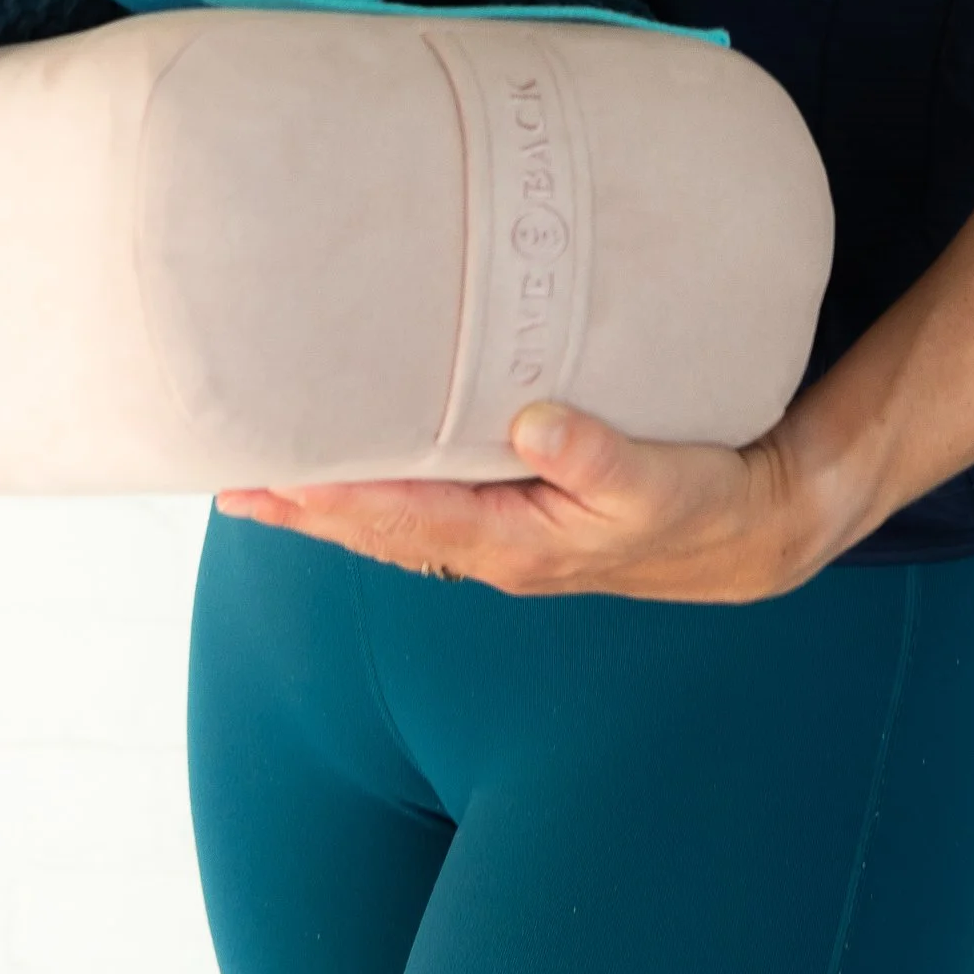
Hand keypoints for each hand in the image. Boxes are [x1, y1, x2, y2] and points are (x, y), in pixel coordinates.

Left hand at [213, 402, 848, 602]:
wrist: (745, 535)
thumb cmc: (700, 504)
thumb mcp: (660, 481)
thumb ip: (598, 454)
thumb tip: (533, 423)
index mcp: (516, 543)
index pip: (400, 521)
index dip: (330, 498)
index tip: (264, 478)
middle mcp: (495, 551)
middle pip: (377, 529)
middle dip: (305, 505)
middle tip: (228, 477)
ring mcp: (503, 542)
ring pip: (395, 525)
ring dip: (331, 504)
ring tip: (264, 479)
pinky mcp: (518, 521)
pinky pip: (427, 512)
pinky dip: (379, 496)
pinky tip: (357, 472)